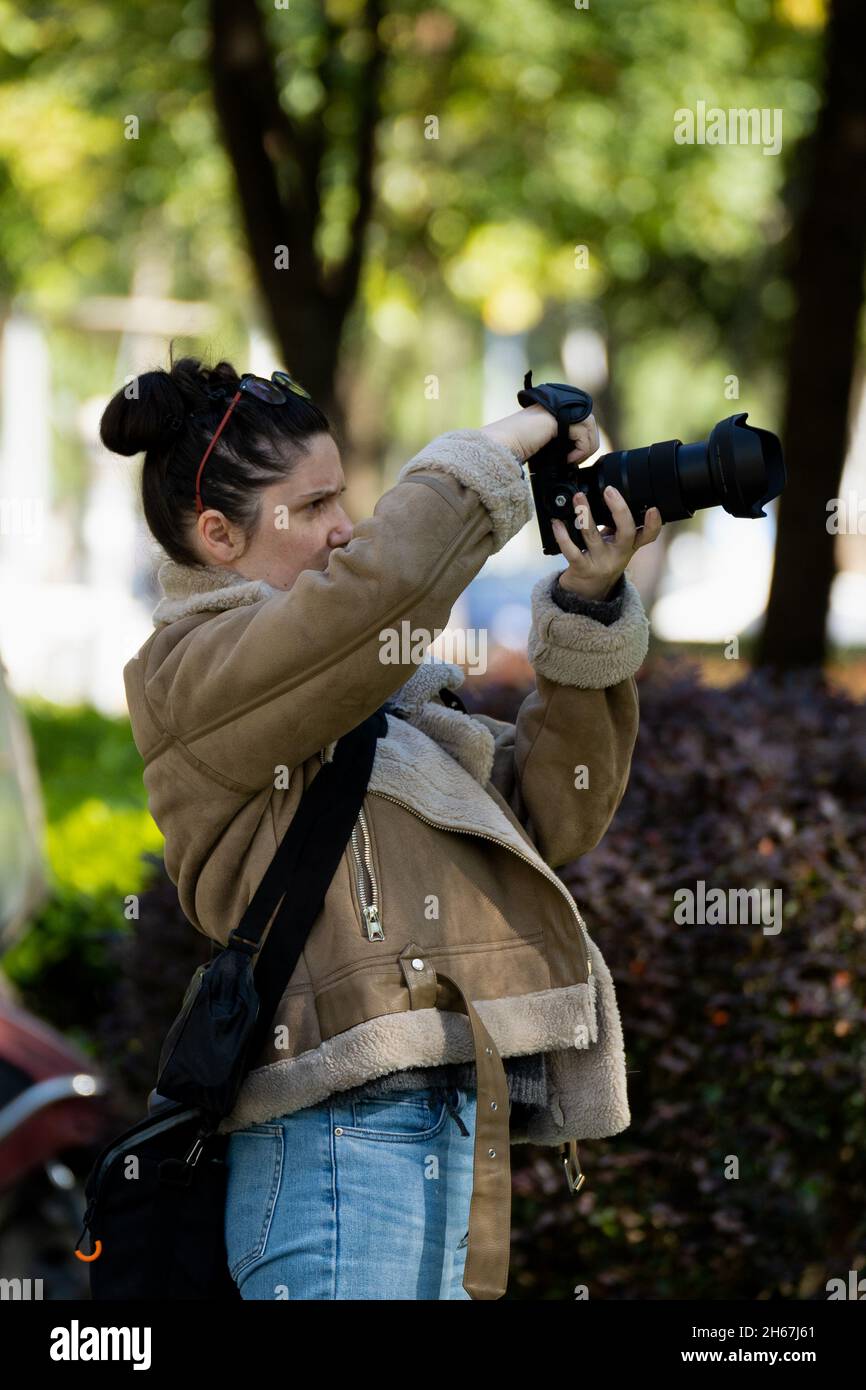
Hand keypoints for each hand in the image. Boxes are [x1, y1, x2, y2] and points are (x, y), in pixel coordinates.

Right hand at [481, 405, 599, 465]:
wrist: (502, 445)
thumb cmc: (514, 448)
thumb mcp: (543, 444)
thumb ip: (558, 443)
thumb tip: (574, 455)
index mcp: (553, 411)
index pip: (581, 420)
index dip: (582, 440)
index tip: (572, 458)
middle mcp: (557, 406)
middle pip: (589, 421)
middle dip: (587, 443)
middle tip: (574, 460)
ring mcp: (558, 409)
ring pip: (589, 424)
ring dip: (585, 447)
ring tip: (572, 459)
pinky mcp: (558, 418)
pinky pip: (583, 432)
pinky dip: (580, 449)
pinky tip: (567, 458)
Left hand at [553, 486, 663, 600]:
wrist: (588, 592)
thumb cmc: (603, 561)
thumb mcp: (616, 545)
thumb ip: (617, 525)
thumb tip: (611, 495)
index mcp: (629, 546)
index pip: (648, 536)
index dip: (654, 524)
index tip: (654, 509)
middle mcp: (618, 554)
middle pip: (626, 532)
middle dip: (619, 510)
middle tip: (610, 491)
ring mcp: (600, 562)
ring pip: (593, 536)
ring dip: (585, 514)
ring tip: (579, 497)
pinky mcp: (582, 569)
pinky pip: (572, 551)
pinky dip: (563, 536)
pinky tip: (557, 523)